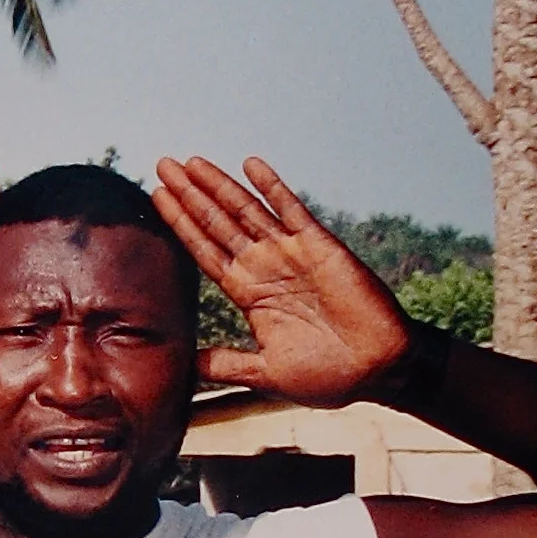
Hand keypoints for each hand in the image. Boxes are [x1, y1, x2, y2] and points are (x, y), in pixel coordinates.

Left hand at [152, 157, 410, 406]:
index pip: (206, 251)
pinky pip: (292, 210)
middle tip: (162, 165)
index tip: (157, 199)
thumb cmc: (328, 375)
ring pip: (247, 211)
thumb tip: (184, 366)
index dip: (182, 225)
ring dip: (219, 185)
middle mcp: (265, 267)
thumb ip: (227, 364)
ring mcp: (291, 254)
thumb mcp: (266, 373)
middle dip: (189, 196)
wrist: (378, 369)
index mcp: (250, 294)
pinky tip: (250, 165)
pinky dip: (272, 187)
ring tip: (190, 162)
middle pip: (218, 223)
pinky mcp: (320, 247)